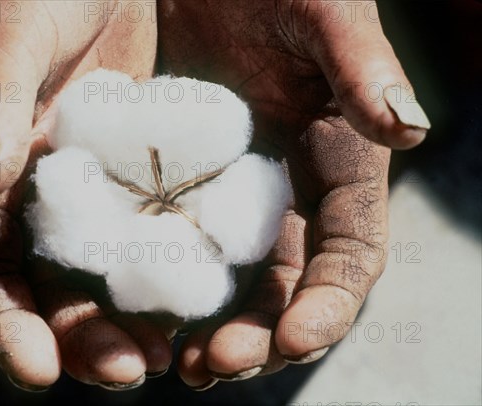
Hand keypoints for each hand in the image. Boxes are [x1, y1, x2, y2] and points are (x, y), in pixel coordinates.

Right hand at [0, 0, 171, 389]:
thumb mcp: (16, 30)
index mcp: (4, 173)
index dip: (5, 325)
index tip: (36, 372)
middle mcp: (56, 195)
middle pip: (59, 289)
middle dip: (85, 339)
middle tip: (127, 369)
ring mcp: (111, 190)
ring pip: (117, 276)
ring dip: (137, 323)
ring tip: (170, 355)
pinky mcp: (163, 176)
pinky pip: (173, 234)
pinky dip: (186, 274)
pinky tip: (212, 301)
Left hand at [157, 0, 429, 388]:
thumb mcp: (319, 12)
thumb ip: (359, 64)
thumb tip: (409, 126)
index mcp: (337, 162)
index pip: (348, 251)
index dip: (330, 301)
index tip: (296, 339)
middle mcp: (287, 192)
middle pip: (286, 286)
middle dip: (261, 336)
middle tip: (216, 365)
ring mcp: (232, 195)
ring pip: (232, 283)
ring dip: (211, 331)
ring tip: (179, 365)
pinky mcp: (178, 188)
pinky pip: (175, 250)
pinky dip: (165, 291)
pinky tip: (140, 315)